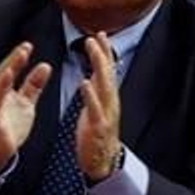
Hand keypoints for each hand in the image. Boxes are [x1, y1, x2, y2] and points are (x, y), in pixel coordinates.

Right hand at [0, 41, 52, 172]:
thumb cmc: (9, 126)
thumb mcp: (25, 102)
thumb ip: (33, 85)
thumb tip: (45, 66)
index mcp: (0, 89)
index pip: (10, 70)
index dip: (18, 57)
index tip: (28, 45)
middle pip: (4, 72)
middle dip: (14, 59)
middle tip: (26, 46)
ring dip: (8, 69)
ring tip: (19, 56)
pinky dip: (1, 88)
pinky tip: (8, 77)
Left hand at [75, 32, 122, 180]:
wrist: (102, 160)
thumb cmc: (97, 134)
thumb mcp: (97, 108)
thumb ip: (96, 91)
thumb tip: (93, 74)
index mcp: (107, 98)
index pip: (107, 70)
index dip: (105, 53)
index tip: (100, 34)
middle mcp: (110, 102)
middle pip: (108, 73)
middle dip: (102, 54)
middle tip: (96, 36)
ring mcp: (106, 113)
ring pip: (105, 85)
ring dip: (99, 66)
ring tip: (93, 50)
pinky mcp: (98, 125)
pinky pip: (95, 107)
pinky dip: (90, 94)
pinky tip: (84, 82)